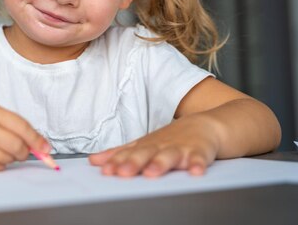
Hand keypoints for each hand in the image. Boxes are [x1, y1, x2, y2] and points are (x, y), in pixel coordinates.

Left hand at [88, 115, 220, 177]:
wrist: (204, 125)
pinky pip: (199, 159)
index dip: (116, 161)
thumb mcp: (143, 145)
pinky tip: (195, 172)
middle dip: (133, 162)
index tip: (104, 170)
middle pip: (145, 153)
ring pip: (169, 156)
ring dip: (161, 164)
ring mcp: (180, 148)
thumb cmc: (169, 139)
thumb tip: (93, 161)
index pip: (128, 153)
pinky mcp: (200, 152)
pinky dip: (197, 164)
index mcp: (146, 146)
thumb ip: (119, 153)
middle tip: (122, 172)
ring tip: (152, 172)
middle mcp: (160, 146)